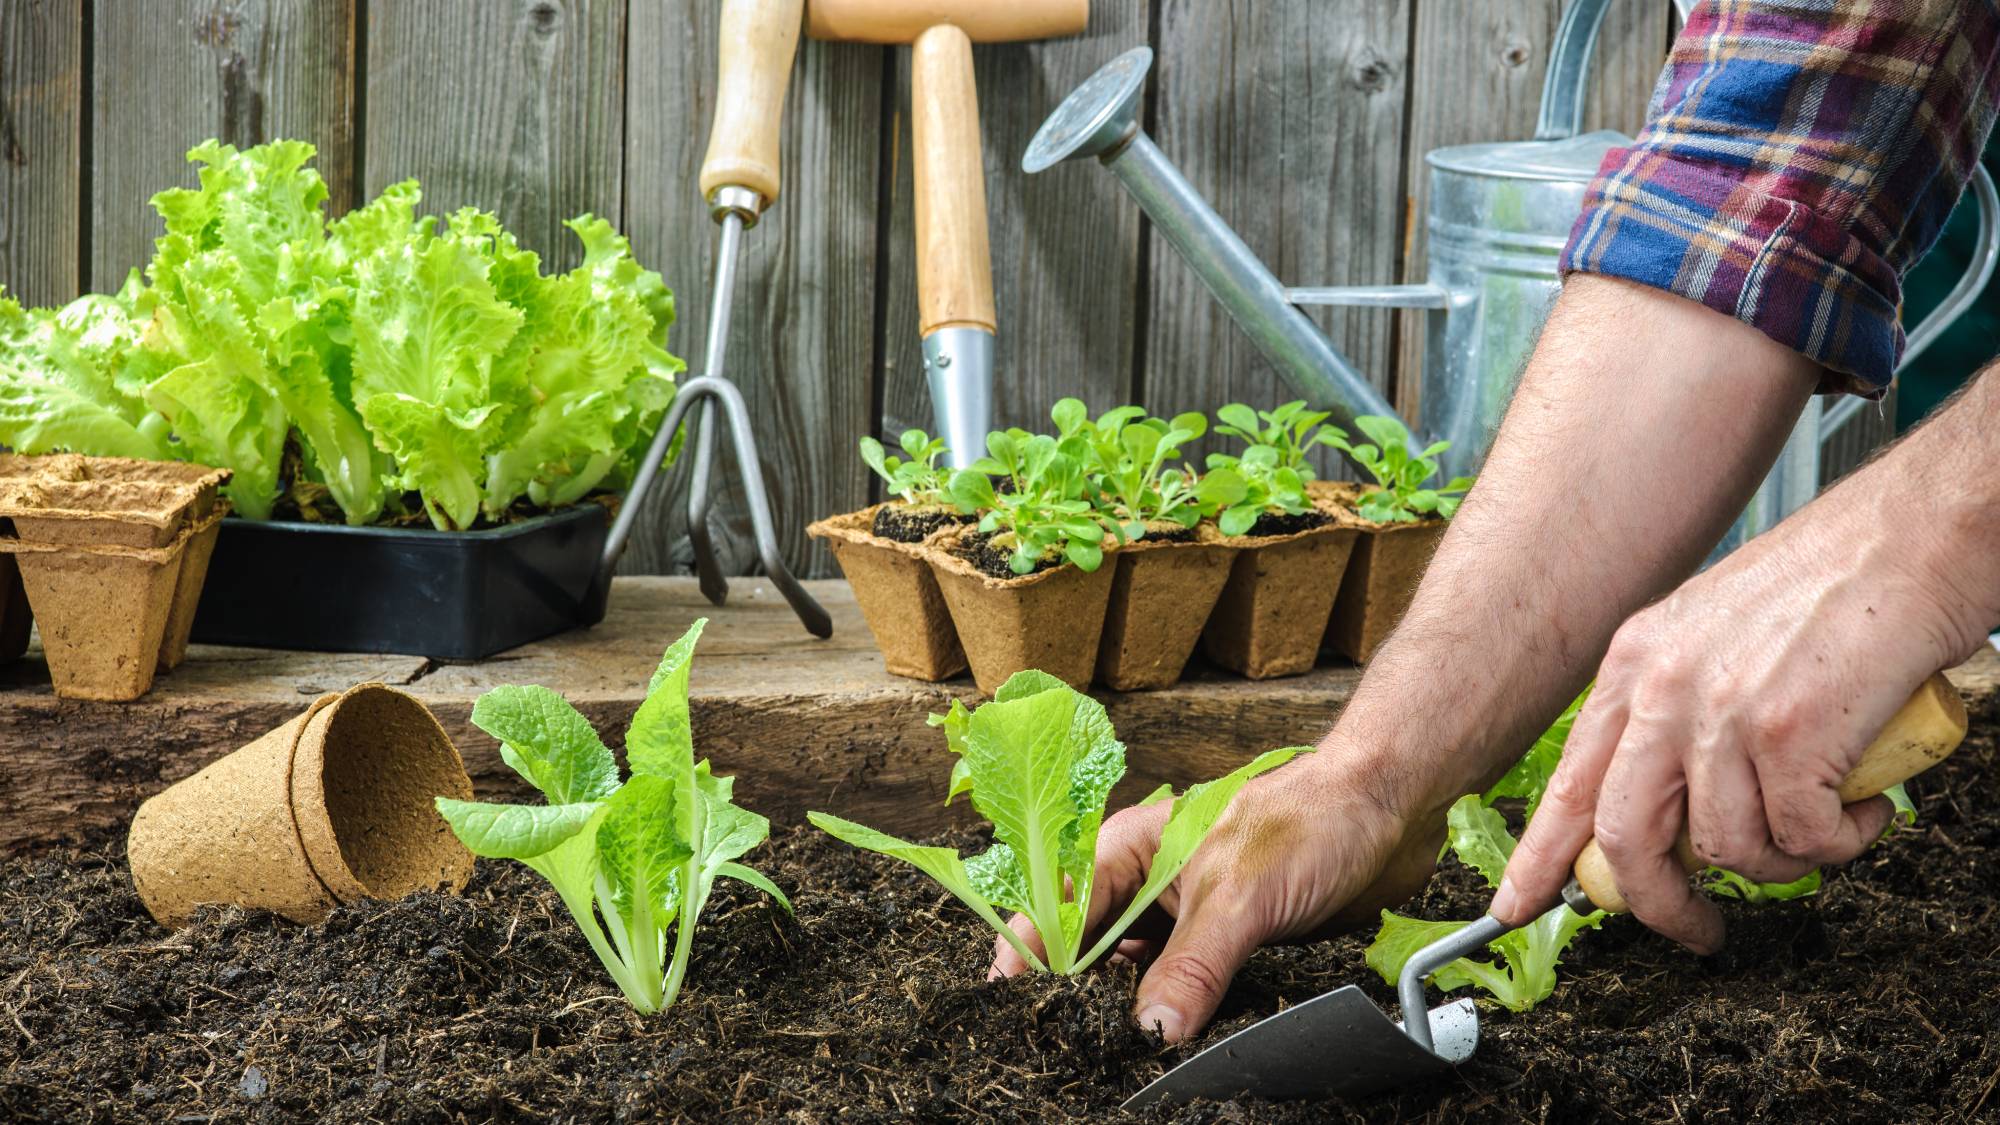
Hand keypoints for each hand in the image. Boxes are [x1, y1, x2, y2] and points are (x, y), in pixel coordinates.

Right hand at [988, 750, 1442, 1042]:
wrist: (1392, 809)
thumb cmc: (1311, 819)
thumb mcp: (1239, 897)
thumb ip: (1192, 967)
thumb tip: (1150, 1033)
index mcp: (1131, 849)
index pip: (1058, 908)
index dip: (1029, 955)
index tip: (1008, 1004)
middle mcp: (1151, 883)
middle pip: (1091, 949)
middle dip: (1077, 994)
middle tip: (1068, 1045)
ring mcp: (1189, 915)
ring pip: (1139, 975)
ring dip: (1130, 1011)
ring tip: (1113, 1055)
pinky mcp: (1229, 943)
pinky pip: (1187, 989)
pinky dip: (1178, 1017)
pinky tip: (1175, 1045)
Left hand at [1491, 488, 1982, 949]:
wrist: (1913, 536)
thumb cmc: (1833, 587)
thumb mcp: (1713, 637)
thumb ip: (1678, 712)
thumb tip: (1675, 806)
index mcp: (1634, 663)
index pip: (1569, 782)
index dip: (1540, 856)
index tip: (1517, 906)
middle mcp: (1662, 687)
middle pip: (1624, 836)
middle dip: (1658, 903)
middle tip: (1697, 930)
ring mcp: (1721, 711)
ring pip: (1726, 849)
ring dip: (1782, 863)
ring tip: (1823, 827)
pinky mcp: (1788, 734)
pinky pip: (1802, 839)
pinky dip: (1840, 842)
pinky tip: (1863, 806)